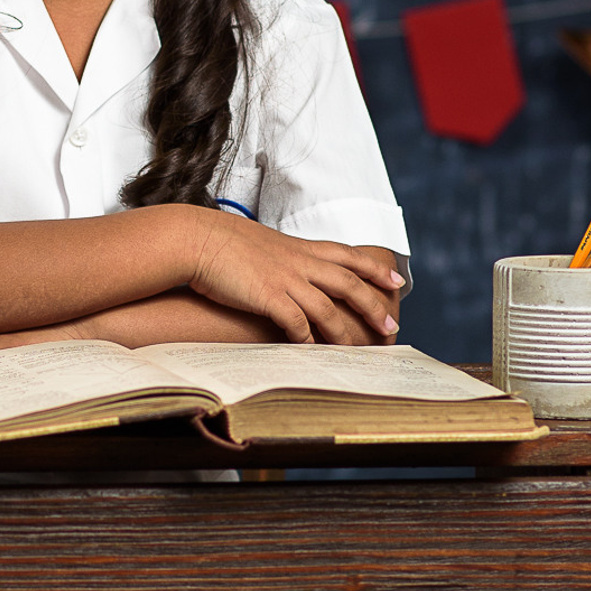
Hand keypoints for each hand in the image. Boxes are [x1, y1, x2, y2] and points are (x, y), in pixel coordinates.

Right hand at [186, 210, 400, 344]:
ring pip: (328, 307)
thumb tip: (284, 269)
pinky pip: (296, 322)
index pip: (347, 255)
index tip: (396, 279)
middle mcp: (298, 261)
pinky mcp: (267, 295)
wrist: (194, 238)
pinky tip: (312, 353)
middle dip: (374, 304)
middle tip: (391, 324)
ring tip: (360, 349)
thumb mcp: (259, 244)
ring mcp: (284, 278)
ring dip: (346, 330)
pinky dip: (307, 339)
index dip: (374, 267)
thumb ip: (279, 257)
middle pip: (349, 282)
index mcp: (298, 247)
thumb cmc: (219, 243)